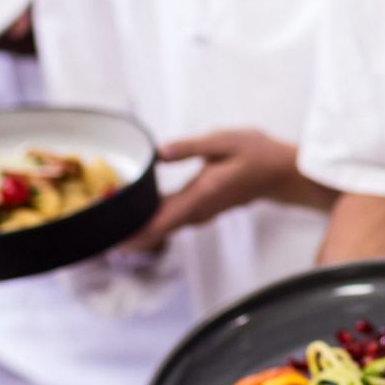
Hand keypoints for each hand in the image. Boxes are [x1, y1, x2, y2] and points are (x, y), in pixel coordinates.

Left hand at [120, 129, 317, 254]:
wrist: (282, 174)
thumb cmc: (257, 154)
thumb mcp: (225, 141)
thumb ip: (190, 147)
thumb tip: (159, 153)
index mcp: (201, 194)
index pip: (162, 220)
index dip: (136, 233)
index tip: (113, 243)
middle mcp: (199, 210)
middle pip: (158, 230)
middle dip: (131, 237)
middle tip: (102, 242)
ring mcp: (202, 213)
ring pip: (165, 228)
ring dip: (141, 232)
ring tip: (114, 233)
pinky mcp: (203, 210)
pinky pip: (173, 221)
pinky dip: (155, 223)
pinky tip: (141, 218)